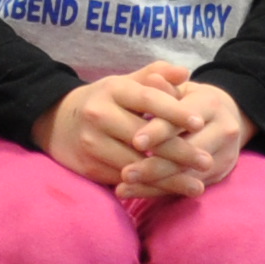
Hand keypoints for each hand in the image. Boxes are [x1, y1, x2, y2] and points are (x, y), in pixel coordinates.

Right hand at [37, 62, 186, 186]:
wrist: (57, 122)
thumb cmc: (104, 101)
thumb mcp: (125, 83)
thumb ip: (156, 75)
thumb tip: (185, 72)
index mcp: (113, 90)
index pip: (147, 99)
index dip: (174, 111)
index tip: (200, 122)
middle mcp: (99, 115)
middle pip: (145, 137)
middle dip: (179, 152)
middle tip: (207, 162)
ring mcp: (92, 142)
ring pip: (136, 164)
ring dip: (168, 178)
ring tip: (197, 186)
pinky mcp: (89, 166)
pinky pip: (124, 180)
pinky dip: (149, 187)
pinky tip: (170, 191)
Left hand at [115, 74, 250, 200]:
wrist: (224, 116)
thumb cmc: (188, 100)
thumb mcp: (177, 89)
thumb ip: (163, 86)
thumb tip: (152, 79)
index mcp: (210, 104)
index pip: (182, 120)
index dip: (159, 131)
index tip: (135, 141)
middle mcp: (224, 130)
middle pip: (188, 152)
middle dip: (155, 165)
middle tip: (125, 173)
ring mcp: (225, 155)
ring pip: (188, 174)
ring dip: (155, 183)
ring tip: (124, 187)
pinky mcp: (220, 174)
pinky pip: (187, 186)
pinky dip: (160, 191)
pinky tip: (134, 192)